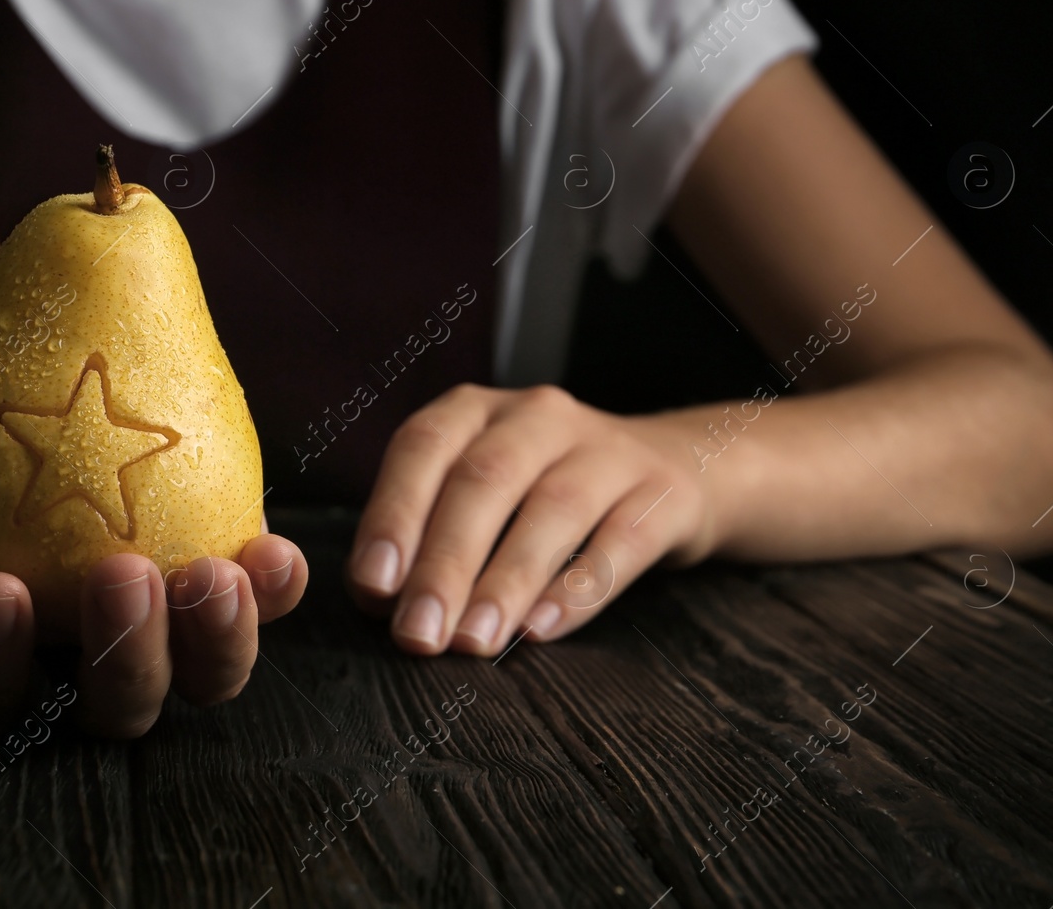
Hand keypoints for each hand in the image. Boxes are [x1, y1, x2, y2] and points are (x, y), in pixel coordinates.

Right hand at [0, 328, 306, 735]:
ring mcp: (157, 613)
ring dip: (215, 643)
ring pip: (198, 677)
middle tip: (123, 578)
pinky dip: (273, 590)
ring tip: (215, 574)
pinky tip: (273, 552)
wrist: (13, 346)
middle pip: (111, 707)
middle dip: (124, 661)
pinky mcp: (213, 560)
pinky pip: (256, 600)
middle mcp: (75, 646)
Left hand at [346, 384, 713, 655]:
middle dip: (445, 562)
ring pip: (554, 508)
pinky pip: (621, 541)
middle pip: (485, 479)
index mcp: (477, 411)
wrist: (678, 471)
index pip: (423, 447)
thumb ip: (428, 536)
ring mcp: (608, 448)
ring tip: (475, 641)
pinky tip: (541, 630)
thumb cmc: (547, 494)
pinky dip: (578, 589)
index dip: (393, 514)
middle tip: (419, 634)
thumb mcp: (484, 497)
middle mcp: (539, 416)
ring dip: (506, 580)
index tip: (374, 586)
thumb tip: (381, 601)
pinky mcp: (664, 493)